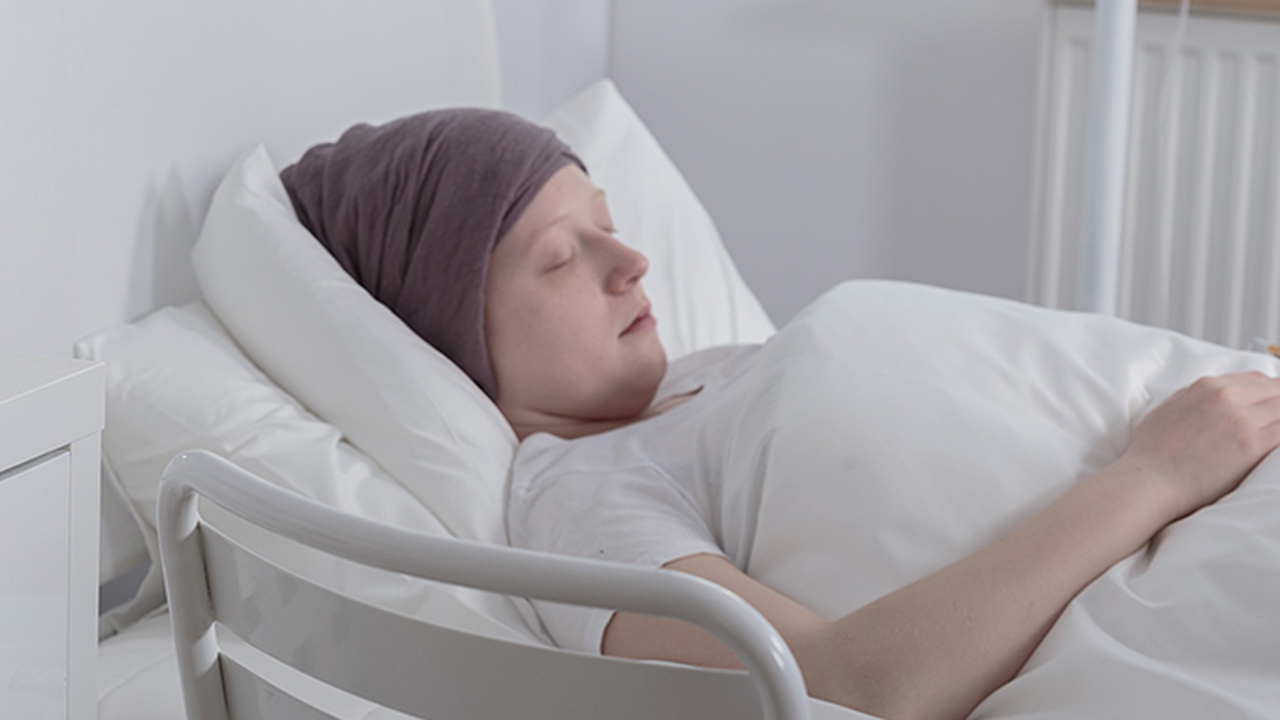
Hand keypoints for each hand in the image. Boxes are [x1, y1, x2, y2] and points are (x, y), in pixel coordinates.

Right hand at [1119, 372, 1279, 518]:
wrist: (1148, 480)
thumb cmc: (1150, 453)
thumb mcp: (1167, 409)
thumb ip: (1192, 398)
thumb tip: (1209, 400)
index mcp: (1207, 386)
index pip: (1257, 379)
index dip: (1269, 393)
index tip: (1272, 405)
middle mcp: (1227, 396)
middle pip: (1276, 390)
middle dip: (1279, 404)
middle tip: (1274, 423)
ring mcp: (1241, 419)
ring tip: (1272, 436)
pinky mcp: (1252, 444)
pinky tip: (1276, 447)